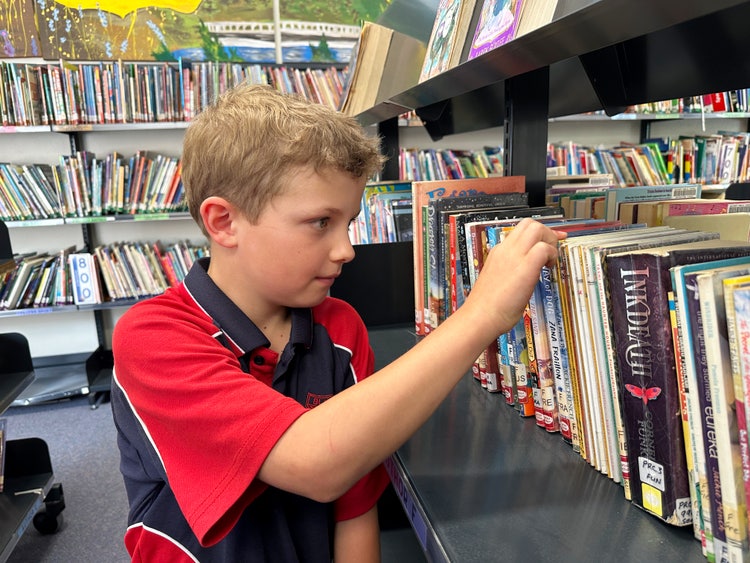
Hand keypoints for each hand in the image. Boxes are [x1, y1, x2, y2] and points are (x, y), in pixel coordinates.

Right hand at [464, 218, 565, 336]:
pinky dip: (551, 255)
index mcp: (499, 252)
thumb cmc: (488, 306)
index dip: (539, 234)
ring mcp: (514, 256)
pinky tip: (548, 269)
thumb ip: (510, 271)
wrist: (480, 316)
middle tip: (551, 251)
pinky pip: (543, 248)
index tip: (550, 241)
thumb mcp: (498, 280)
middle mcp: (506, 250)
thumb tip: (523, 274)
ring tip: (549, 260)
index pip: (520, 231)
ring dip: (550, 241)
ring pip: (537, 229)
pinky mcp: (525, 267)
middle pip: (530, 224)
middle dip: (547, 233)